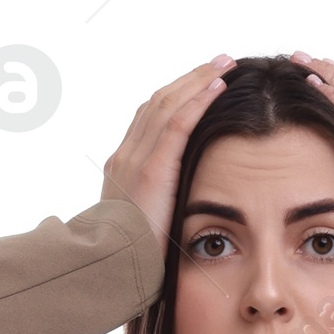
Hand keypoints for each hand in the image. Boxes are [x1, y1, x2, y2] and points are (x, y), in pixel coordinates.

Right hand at [100, 57, 235, 252]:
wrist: (110, 271)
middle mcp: (126, 154)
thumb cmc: (129, 260)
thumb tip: (175, 208)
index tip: (199, 83)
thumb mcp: (141, 226)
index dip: (176, 96)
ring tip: (224, 65)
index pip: (150, 119)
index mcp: (123, 167)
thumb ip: (156, 206)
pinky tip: (217, 86)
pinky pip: (177, 123)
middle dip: (190, 80)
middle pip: (159, 102)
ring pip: (168, 104)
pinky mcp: (152, 169)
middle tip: (218, 62)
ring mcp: (135, 158)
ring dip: (198, 80)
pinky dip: (198, 100)